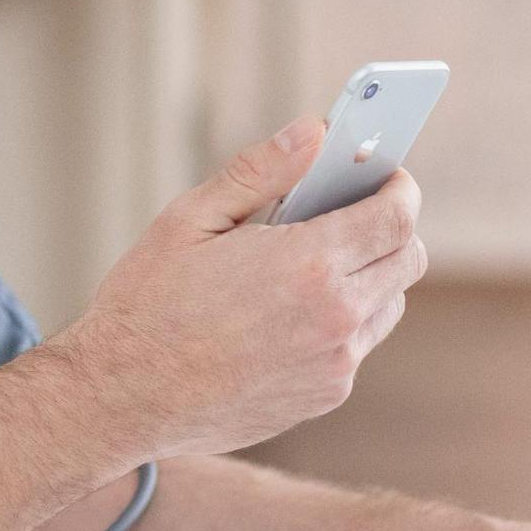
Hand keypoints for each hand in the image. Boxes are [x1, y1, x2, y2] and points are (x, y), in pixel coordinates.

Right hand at [54, 114, 427, 460]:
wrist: (122, 399)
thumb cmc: (147, 304)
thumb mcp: (190, 220)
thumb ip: (260, 171)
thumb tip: (314, 131)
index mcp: (307, 264)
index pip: (396, 216)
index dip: (398, 187)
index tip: (385, 175)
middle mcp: (335, 318)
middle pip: (408, 259)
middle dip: (392, 226)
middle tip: (352, 211)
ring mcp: (335, 364)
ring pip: (390, 304)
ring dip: (370, 275)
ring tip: (315, 262)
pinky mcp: (325, 397)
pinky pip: (358, 346)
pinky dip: (342, 321)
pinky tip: (290, 311)